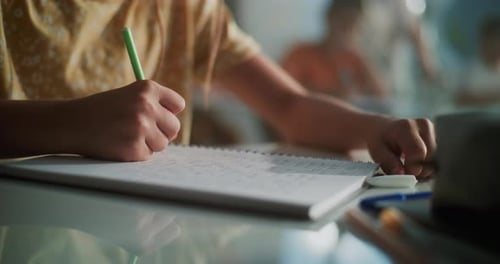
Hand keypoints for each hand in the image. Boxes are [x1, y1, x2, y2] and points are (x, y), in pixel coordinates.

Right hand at [65, 80, 184, 160]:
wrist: (71, 124)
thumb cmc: (102, 110)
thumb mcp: (128, 96)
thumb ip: (152, 104)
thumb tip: (175, 125)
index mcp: (147, 88)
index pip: (178, 104)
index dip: (169, 112)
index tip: (158, 116)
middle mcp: (147, 105)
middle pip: (175, 127)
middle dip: (162, 132)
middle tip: (142, 131)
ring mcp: (141, 127)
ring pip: (163, 143)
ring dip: (149, 144)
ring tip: (126, 136)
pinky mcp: (135, 147)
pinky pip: (148, 155)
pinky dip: (136, 153)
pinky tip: (119, 144)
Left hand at [368, 118, 435, 177]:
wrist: (382, 128)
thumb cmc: (379, 139)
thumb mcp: (376, 151)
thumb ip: (389, 162)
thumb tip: (401, 173)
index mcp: (407, 127)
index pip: (419, 152)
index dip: (412, 166)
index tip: (402, 169)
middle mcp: (423, 126)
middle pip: (431, 157)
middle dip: (419, 168)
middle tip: (405, 167)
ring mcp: (433, 130)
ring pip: (437, 159)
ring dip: (425, 167)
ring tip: (410, 164)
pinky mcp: (438, 136)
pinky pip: (439, 157)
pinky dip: (429, 164)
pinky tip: (418, 162)